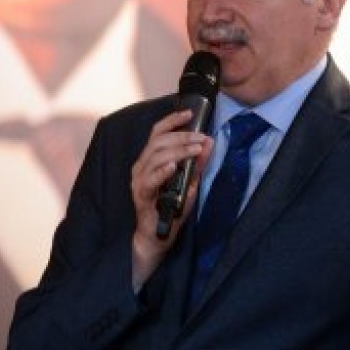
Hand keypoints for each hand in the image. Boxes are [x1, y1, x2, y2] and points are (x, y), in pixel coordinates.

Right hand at [128, 109, 212, 290]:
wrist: (157, 236)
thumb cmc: (171, 206)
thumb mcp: (189, 181)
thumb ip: (197, 163)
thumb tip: (209, 143)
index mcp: (150, 159)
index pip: (158, 133)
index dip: (172, 120)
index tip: (190, 113)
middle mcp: (141, 166)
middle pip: (158, 142)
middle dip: (182, 136)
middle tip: (201, 137)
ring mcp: (139, 180)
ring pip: (155, 156)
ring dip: (178, 150)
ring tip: (196, 149)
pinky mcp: (141, 195)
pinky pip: (150, 180)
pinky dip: (162, 171)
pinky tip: (174, 166)